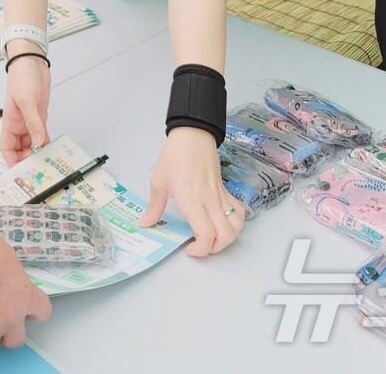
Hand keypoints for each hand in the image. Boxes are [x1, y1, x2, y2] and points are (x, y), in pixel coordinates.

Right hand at [0, 46, 49, 165]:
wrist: (31, 62)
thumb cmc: (22, 77)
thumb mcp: (27, 101)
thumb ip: (33, 122)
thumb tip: (38, 142)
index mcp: (10, 122)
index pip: (7, 148)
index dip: (11, 161)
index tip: (20, 173)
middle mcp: (19, 125)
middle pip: (20, 150)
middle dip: (27, 161)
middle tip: (38, 172)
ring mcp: (30, 121)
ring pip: (32, 144)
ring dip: (37, 153)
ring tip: (47, 165)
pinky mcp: (40, 116)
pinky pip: (41, 134)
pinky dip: (46, 143)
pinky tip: (52, 149)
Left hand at [139, 127, 245, 257]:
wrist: (193, 135)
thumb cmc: (175, 156)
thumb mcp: (158, 182)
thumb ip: (154, 207)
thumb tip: (146, 223)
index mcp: (192, 200)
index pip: (206, 234)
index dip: (201, 250)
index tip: (189, 249)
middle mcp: (210, 201)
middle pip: (225, 236)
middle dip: (215, 249)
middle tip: (200, 246)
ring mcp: (220, 196)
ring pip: (237, 225)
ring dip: (228, 238)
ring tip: (214, 238)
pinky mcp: (226, 190)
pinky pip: (239, 211)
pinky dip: (236, 222)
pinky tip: (223, 222)